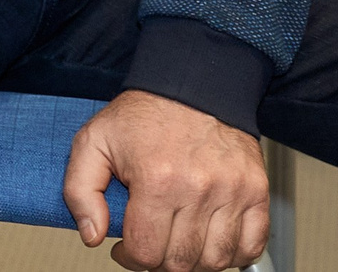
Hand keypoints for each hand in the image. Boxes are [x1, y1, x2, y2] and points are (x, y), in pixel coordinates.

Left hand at [63, 90, 267, 271]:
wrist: (192, 84)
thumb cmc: (144, 115)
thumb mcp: (93, 142)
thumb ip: (80, 191)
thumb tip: (93, 235)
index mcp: (157, 179)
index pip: (146, 252)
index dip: (130, 259)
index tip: (126, 249)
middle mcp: (199, 188)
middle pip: (182, 262)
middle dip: (160, 262)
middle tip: (152, 244)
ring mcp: (233, 191)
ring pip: (216, 261)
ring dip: (195, 262)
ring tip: (179, 242)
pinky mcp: (256, 191)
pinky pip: (252, 247)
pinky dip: (233, 255)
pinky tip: (210, 241)